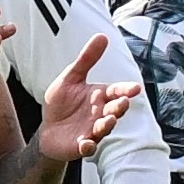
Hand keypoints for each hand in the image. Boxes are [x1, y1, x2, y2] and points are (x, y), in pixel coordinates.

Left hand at [29, 48, 137, 168]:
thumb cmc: (63, 102)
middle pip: (114, 110)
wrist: (48, 128)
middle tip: (122, 102)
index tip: (136, 88)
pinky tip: (86, 143)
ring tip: (109, 120)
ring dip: (107, 125)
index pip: (116, 91)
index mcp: (100, 96)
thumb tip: (102, 36)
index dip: (126, 90)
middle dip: (119, 107)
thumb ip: (87, 59)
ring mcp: (92, 131)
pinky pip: (87, 147)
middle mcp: (100, 114)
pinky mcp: (81, 145)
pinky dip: (88, 146)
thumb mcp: (71, 77)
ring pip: (104, 129)